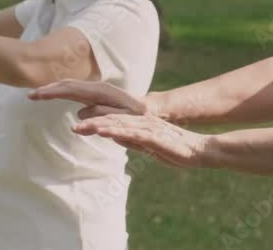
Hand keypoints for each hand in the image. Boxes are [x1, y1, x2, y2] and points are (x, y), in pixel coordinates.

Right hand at [29, 79, 153, 118]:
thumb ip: (103, 114)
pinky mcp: (95, 97)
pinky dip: (61, 93)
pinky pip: (75, 93)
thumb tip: (81, 113)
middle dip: (48, 89)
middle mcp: (96, 88)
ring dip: (53, 90)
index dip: (52, 92)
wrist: (150, 111)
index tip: (36, 95)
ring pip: (70, 87)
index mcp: (101, 91)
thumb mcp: (123, 117)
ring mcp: (95, 91)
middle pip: (68, 85)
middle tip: (29, 95)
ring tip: (35, 95)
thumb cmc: (138, 117)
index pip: (71, 89)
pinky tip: (52, 96)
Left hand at [73, 113, 212, 167]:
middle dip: (92, 123)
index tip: (78, 127)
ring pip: (119, 124)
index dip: (96, 124)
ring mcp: (148, 129)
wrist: (200, 150)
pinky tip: (104, 132)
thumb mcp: (148, 146)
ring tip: (81, 127)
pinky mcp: (154, 137)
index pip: (114, 122)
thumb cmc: (176, 150)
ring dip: (99, 126)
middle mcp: (142, 123)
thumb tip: (114, 135)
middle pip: (112, 121)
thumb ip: (132, 140)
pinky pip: (132, 134)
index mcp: (140, 125)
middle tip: (73, 126)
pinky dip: (116, 132)